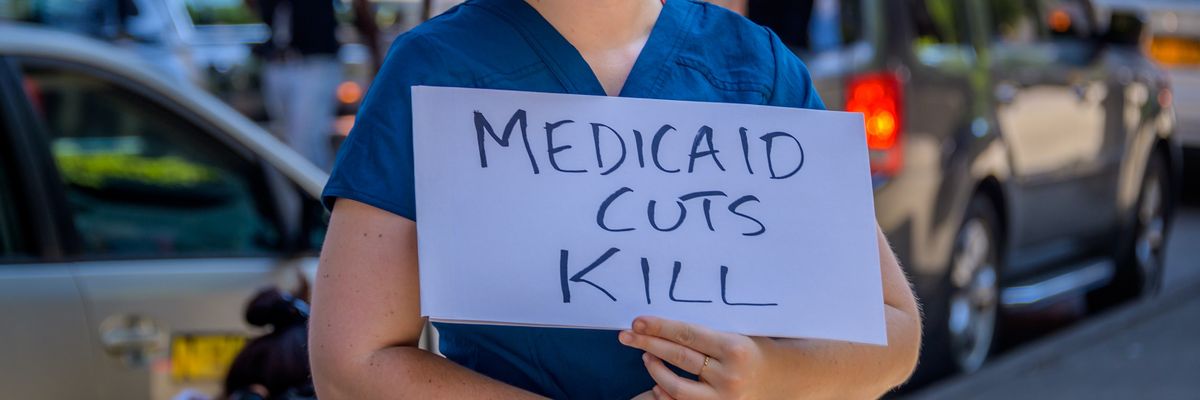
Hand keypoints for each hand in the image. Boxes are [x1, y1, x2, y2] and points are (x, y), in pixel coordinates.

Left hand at [618, 316, 774, 399]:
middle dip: (647, 344)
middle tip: (626, 335)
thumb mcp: (736, 333)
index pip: (687, 335)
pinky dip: (665, 394)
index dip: (659, 327)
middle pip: (678, 357)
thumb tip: (663, 327)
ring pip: (676, 387)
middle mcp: (729, 375)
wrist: (783, 378)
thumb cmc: (755, 349)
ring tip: (645, 356)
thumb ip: (704, 333)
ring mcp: (723, 398)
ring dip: (655, 369)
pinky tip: (656, 382)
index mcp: (734, 348)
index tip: (638, 322)